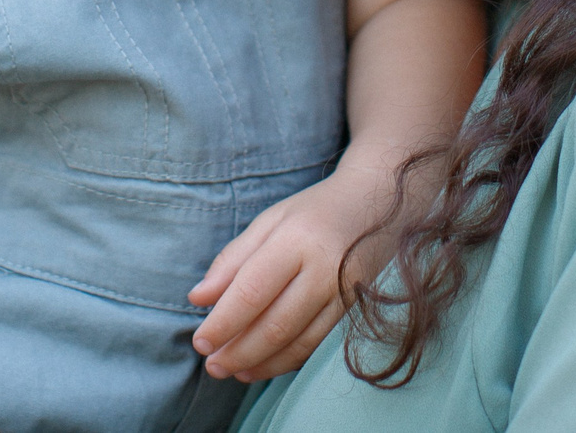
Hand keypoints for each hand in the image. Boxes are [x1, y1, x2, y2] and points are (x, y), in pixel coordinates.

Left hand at [188, 162, 396, 382]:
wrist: (377, 203)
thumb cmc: (314, 211)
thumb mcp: (270, 221)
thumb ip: (232, 259)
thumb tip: (198, 298)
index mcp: (295, 240)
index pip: (251, 291)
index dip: (223, 322)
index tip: (200, 342)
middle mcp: (323, 269)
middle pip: (275, 324)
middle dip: (239, 352)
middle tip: (212, 366)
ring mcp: (344, 293)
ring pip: (298, 342)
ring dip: (261, 364)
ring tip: (233, 372)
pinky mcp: (355, 310)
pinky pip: (318, 345)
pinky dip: (288, 361)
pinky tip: (265, 366)